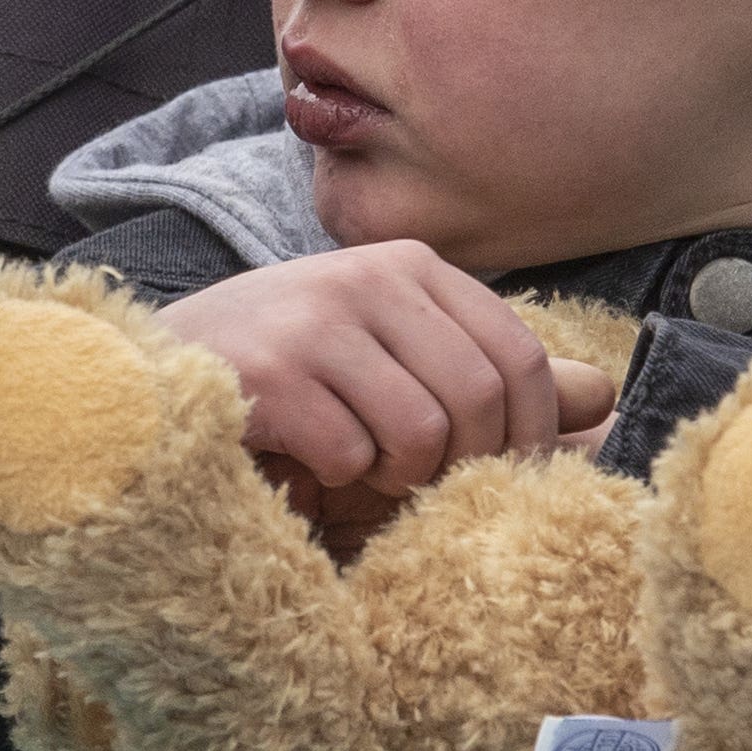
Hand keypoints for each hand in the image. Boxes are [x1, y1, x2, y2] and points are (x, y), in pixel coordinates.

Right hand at [156, 242, 617, 556]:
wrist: (148, 374)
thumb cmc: (284, 372)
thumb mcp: (394, 355)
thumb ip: (491, 373)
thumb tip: (603, 398)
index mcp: (413, 267)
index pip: (521, 358)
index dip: (525, 437)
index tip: (493, 478)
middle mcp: (371, 276)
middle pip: (483, 399)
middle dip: (460, 466)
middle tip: (413, 483)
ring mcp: (318, 317)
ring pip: (424, 432)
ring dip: (394, 476)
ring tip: (354, 466)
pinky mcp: (271, 368)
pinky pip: (353, 454)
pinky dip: (335, 479)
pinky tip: (303, 459)